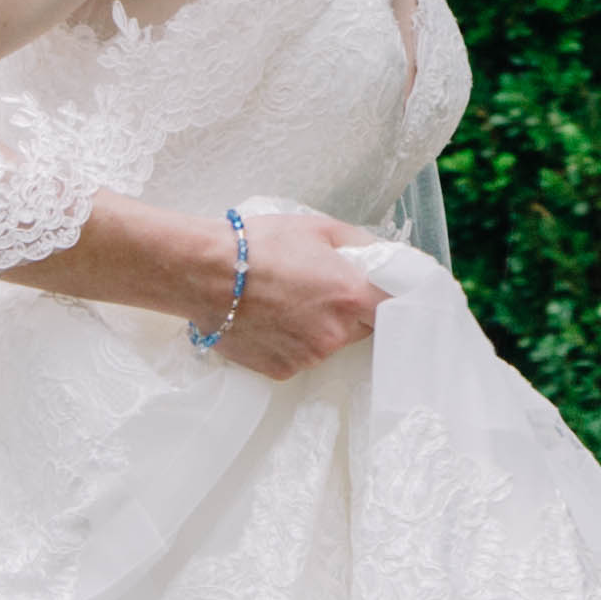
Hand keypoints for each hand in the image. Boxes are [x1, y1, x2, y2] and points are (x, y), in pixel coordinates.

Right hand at [208, 209, 383, 381]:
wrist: (205, 274)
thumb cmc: (259, 246)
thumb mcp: (318, 228)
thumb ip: (361, 244)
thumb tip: (382, 258)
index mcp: (351, 296)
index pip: (394, 308)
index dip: (387, 299)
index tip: (380, 293)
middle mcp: (335, 334)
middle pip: (363, 327)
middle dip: (350, 310)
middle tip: (321, 287)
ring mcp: (310, 357)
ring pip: (330, 343)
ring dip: (320, 326)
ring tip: (288, 300)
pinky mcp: (283, 370)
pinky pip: (301, 356)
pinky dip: (292, 341)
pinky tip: (272, 318)